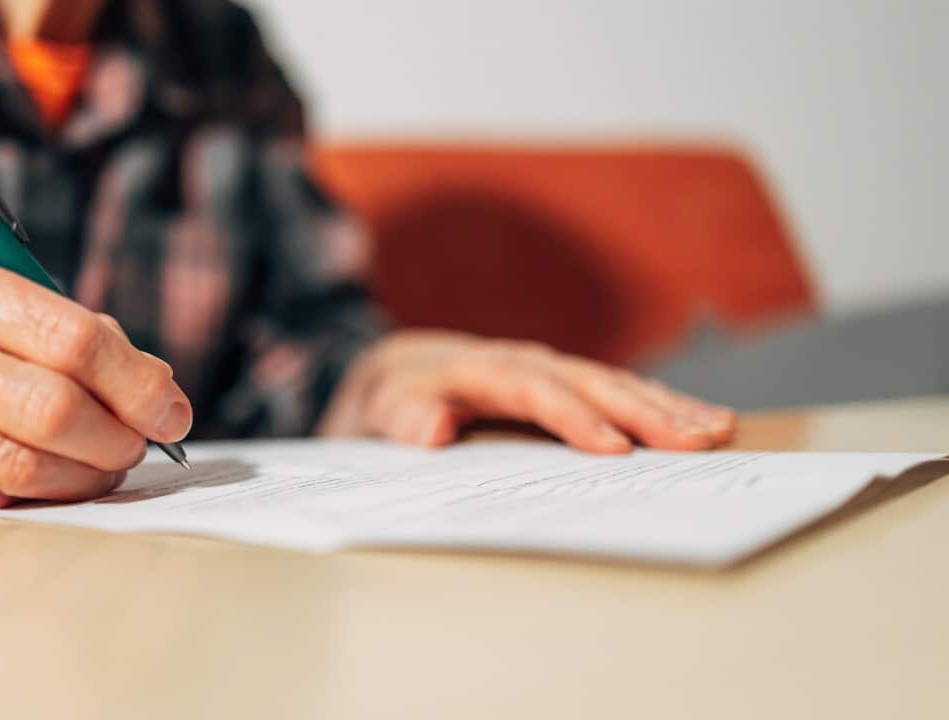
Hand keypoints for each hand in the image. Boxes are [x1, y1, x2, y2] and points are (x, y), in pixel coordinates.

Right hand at [0, 249, 192, 516]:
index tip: (172, 410)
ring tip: (101, 470)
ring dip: (81, 476)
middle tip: (137, 449)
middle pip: (50, 404)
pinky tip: (39, 485)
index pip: (69, 334)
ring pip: (17, 461)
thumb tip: (158, 382)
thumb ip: (58, 333)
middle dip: (118, 437)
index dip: (136, 381)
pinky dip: (27, 496)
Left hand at [318, 330, 734, 451]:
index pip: (534, 391)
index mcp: (480, 370)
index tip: (615, 448)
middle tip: (699, 440)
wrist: (395, 372)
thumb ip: (400, 417)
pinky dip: (660, 407)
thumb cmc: (390, 399)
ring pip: (614, 384)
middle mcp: (523, 363)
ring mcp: (548, 371)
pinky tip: (702, 424)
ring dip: (667, 407)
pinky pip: (617, 394)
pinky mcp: (563, 387)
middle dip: (646, 411)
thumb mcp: (377, 410)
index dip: (575, 419)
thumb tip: (434, 427)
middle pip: (590, 383)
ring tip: (719, 431)